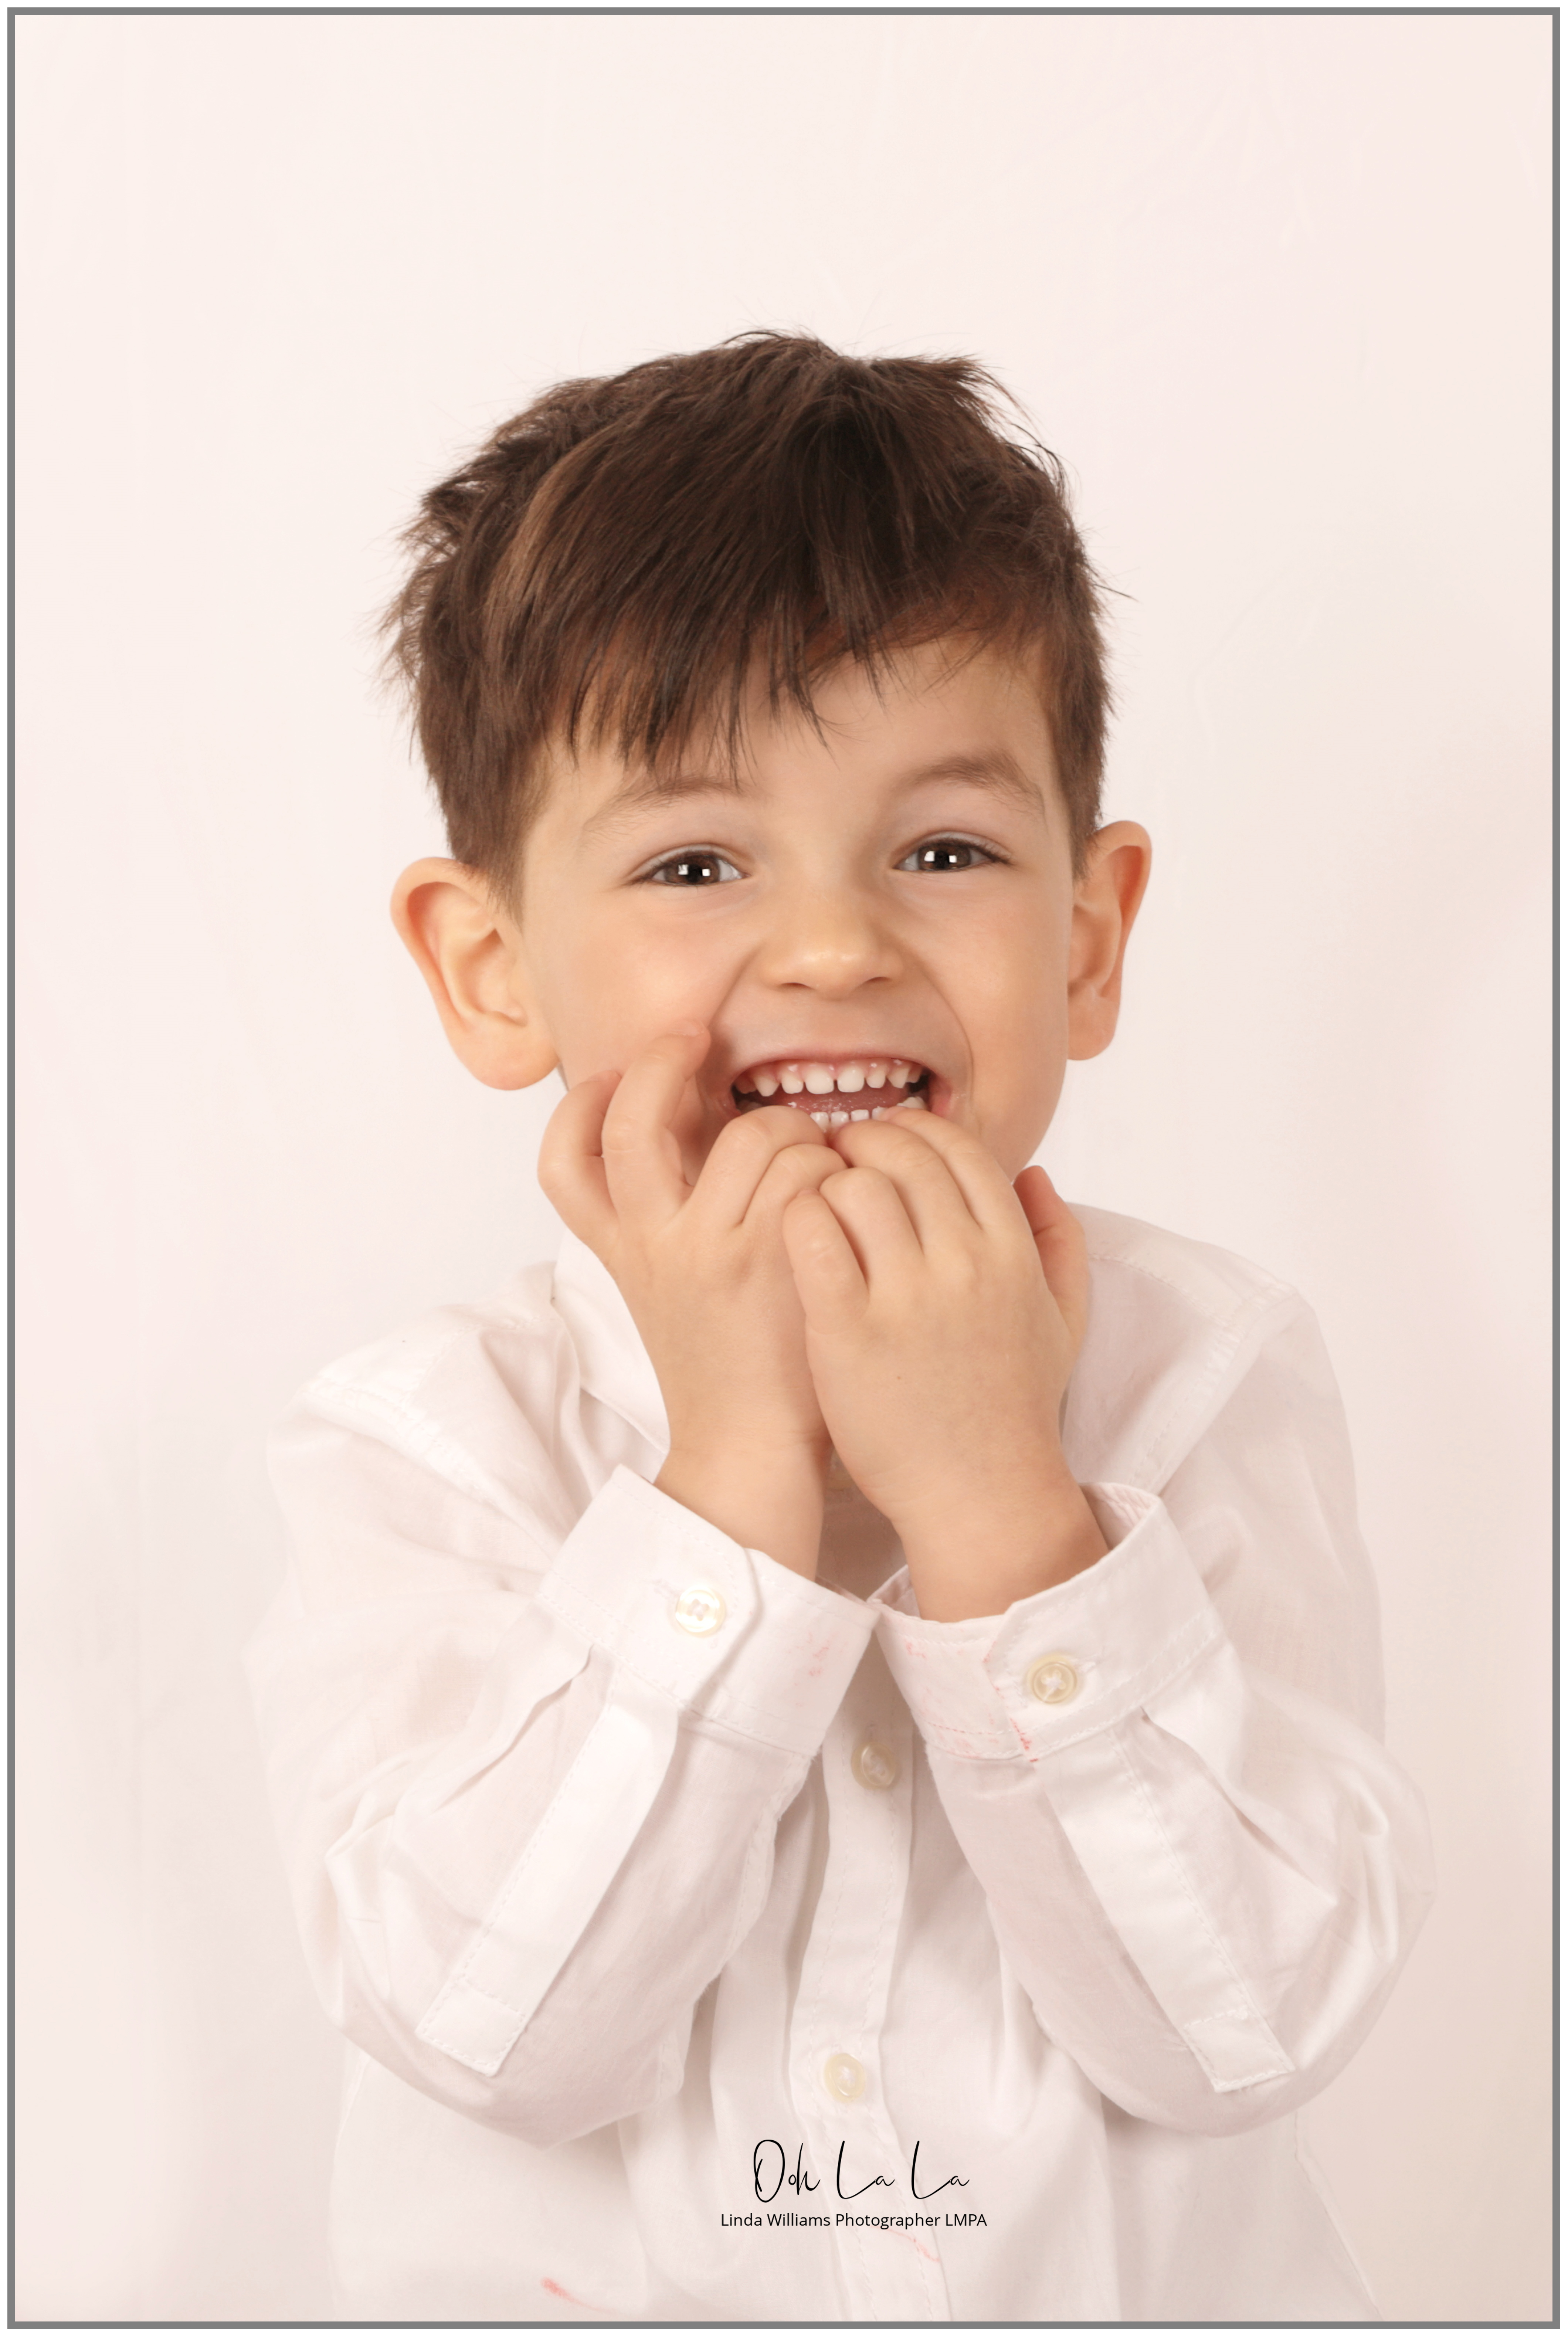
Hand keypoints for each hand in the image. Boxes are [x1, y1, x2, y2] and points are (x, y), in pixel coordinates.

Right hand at [539, 1027, 842, 1575]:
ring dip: (794, 1130)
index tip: (612, 1074)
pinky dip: (833, 1168)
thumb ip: (672, 1226)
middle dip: (663, 1061)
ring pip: (753, 1133)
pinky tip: (847, 1194)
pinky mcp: (770, 1258)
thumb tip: (698, 1136)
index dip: (580, 1106)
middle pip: (638, 1120)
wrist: (751, 1451)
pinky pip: (808, 1169)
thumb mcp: (673, 1295)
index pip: (563, 1161)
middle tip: (699, 1039)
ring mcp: (710, 1249)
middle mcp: (654, 1244)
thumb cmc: (734, 1372)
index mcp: (623, 1252)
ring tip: (817, 1160)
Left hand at [780, 1118, 1106, 1618]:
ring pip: (854, 1185)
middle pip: (903, 1154)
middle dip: (861, 1141)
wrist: (980, 1496)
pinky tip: (793, 1231)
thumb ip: (1059, 1239)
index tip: (886, 1141)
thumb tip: (1036, 1173)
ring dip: (826, 1178)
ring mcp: (906, 1298)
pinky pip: (811, 1236)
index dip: (914, 1129)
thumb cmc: (1013, 1408)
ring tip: (813, 1198)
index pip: (959, 1147)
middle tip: (837, 1158)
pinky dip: (798, 1216)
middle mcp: (964, 1264)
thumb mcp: (1062, 1320)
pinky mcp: (848, 1331)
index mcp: (1011, 1253)